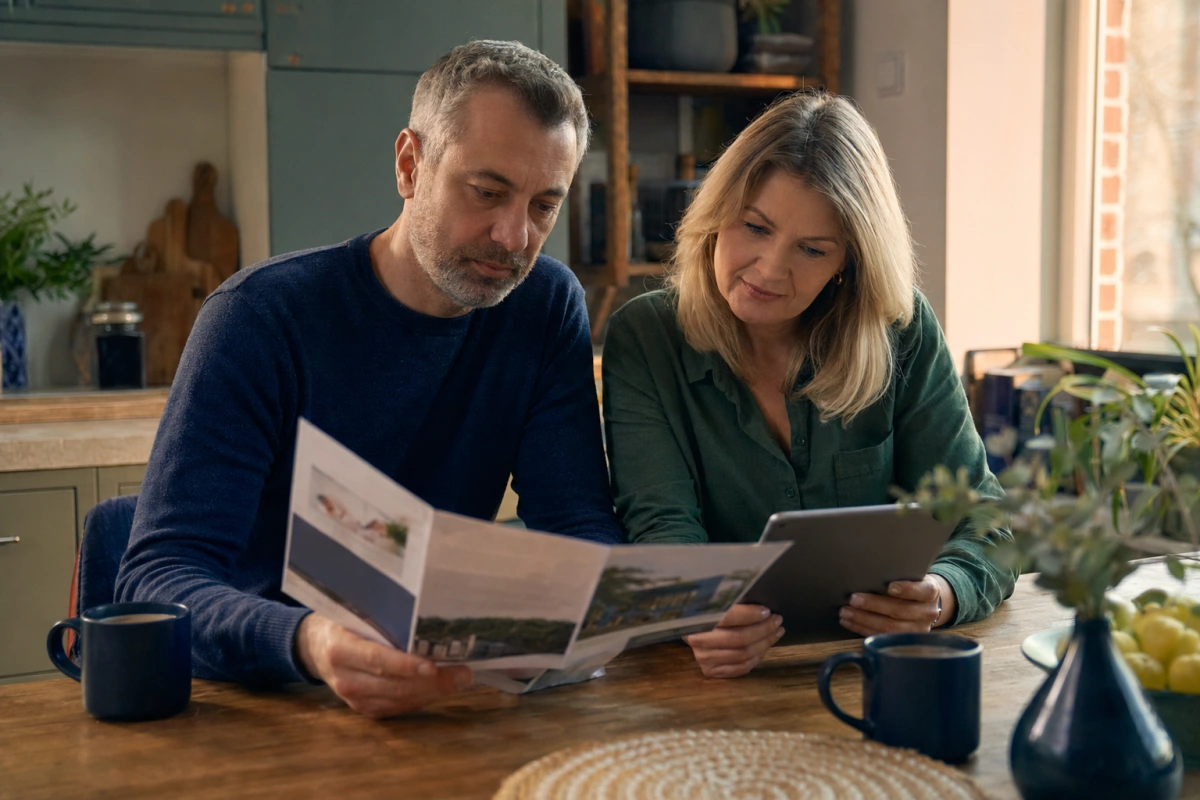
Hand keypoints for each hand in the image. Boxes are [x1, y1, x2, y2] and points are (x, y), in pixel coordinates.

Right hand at [294, 613, 472, 718]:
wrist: (314, 647)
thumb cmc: (342, 621)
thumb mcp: (354, 613)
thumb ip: (382, 618)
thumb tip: (425, 615)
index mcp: (340, 649)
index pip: (377, 660)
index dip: (406, 665)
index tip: (433, 666)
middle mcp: (345, 679)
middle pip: (394, 685)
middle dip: (434, 682)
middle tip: (465, 674)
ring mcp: (353, 699)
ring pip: (400, 700)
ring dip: (433, 692)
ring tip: (461, 680)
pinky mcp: (363, 710)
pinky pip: (397, 708)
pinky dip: (421, 699)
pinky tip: (440, 688)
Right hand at [682, 603, 783, 678]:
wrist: (689, 630)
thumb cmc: (706, 611)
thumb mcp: (713, 600)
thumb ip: (732, 600)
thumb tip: (761, 604)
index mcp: (696, 617)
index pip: (728, 617)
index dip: (750, 615)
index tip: (767, 611)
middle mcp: (698, 640)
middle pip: (739, 639)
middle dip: (763, 629)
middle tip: (777, 620)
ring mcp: (703, 658)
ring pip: (743, 655)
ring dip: (764, 643)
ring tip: (776, 632)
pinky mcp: (710, 670)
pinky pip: (741, 667)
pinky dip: (757, 657)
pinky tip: (764, 647)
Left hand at [838, 574, 954, 637]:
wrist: (925, 605)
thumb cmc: (911, 585)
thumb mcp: (912, 577)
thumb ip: (898, 575)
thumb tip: (868, 572)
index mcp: (931, 592)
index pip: (923, 591)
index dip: (907, 589)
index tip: (889, 586)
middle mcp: (927, 612)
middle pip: (900, 611)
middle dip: (873, 605)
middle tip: (852, 599)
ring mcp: (917, 630)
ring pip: (889, 628)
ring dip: (863, 620)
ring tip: (845, 612)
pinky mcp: (904, 640)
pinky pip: (881, 636)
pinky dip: (862, 629)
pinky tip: (849, 622)